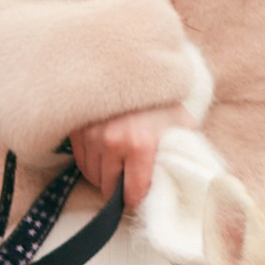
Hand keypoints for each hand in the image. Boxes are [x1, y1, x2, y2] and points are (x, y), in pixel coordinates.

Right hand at [70, 106, 197, 214]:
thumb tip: (187, 178)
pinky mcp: (77, 127)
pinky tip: (104, 155)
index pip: (132, 193)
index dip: (137, 199)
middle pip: (108, 187)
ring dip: (103, 176)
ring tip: (117, 167)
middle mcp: (111, 141)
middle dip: (119, 190)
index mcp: (140, 145)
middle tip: (128, 182)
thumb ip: (183, 152)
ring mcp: (91, 134)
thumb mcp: (182, 124)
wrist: (139, 65)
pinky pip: (80, 159)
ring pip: (91, 175)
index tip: (139, 197)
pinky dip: (91, 162)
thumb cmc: (163, 98)